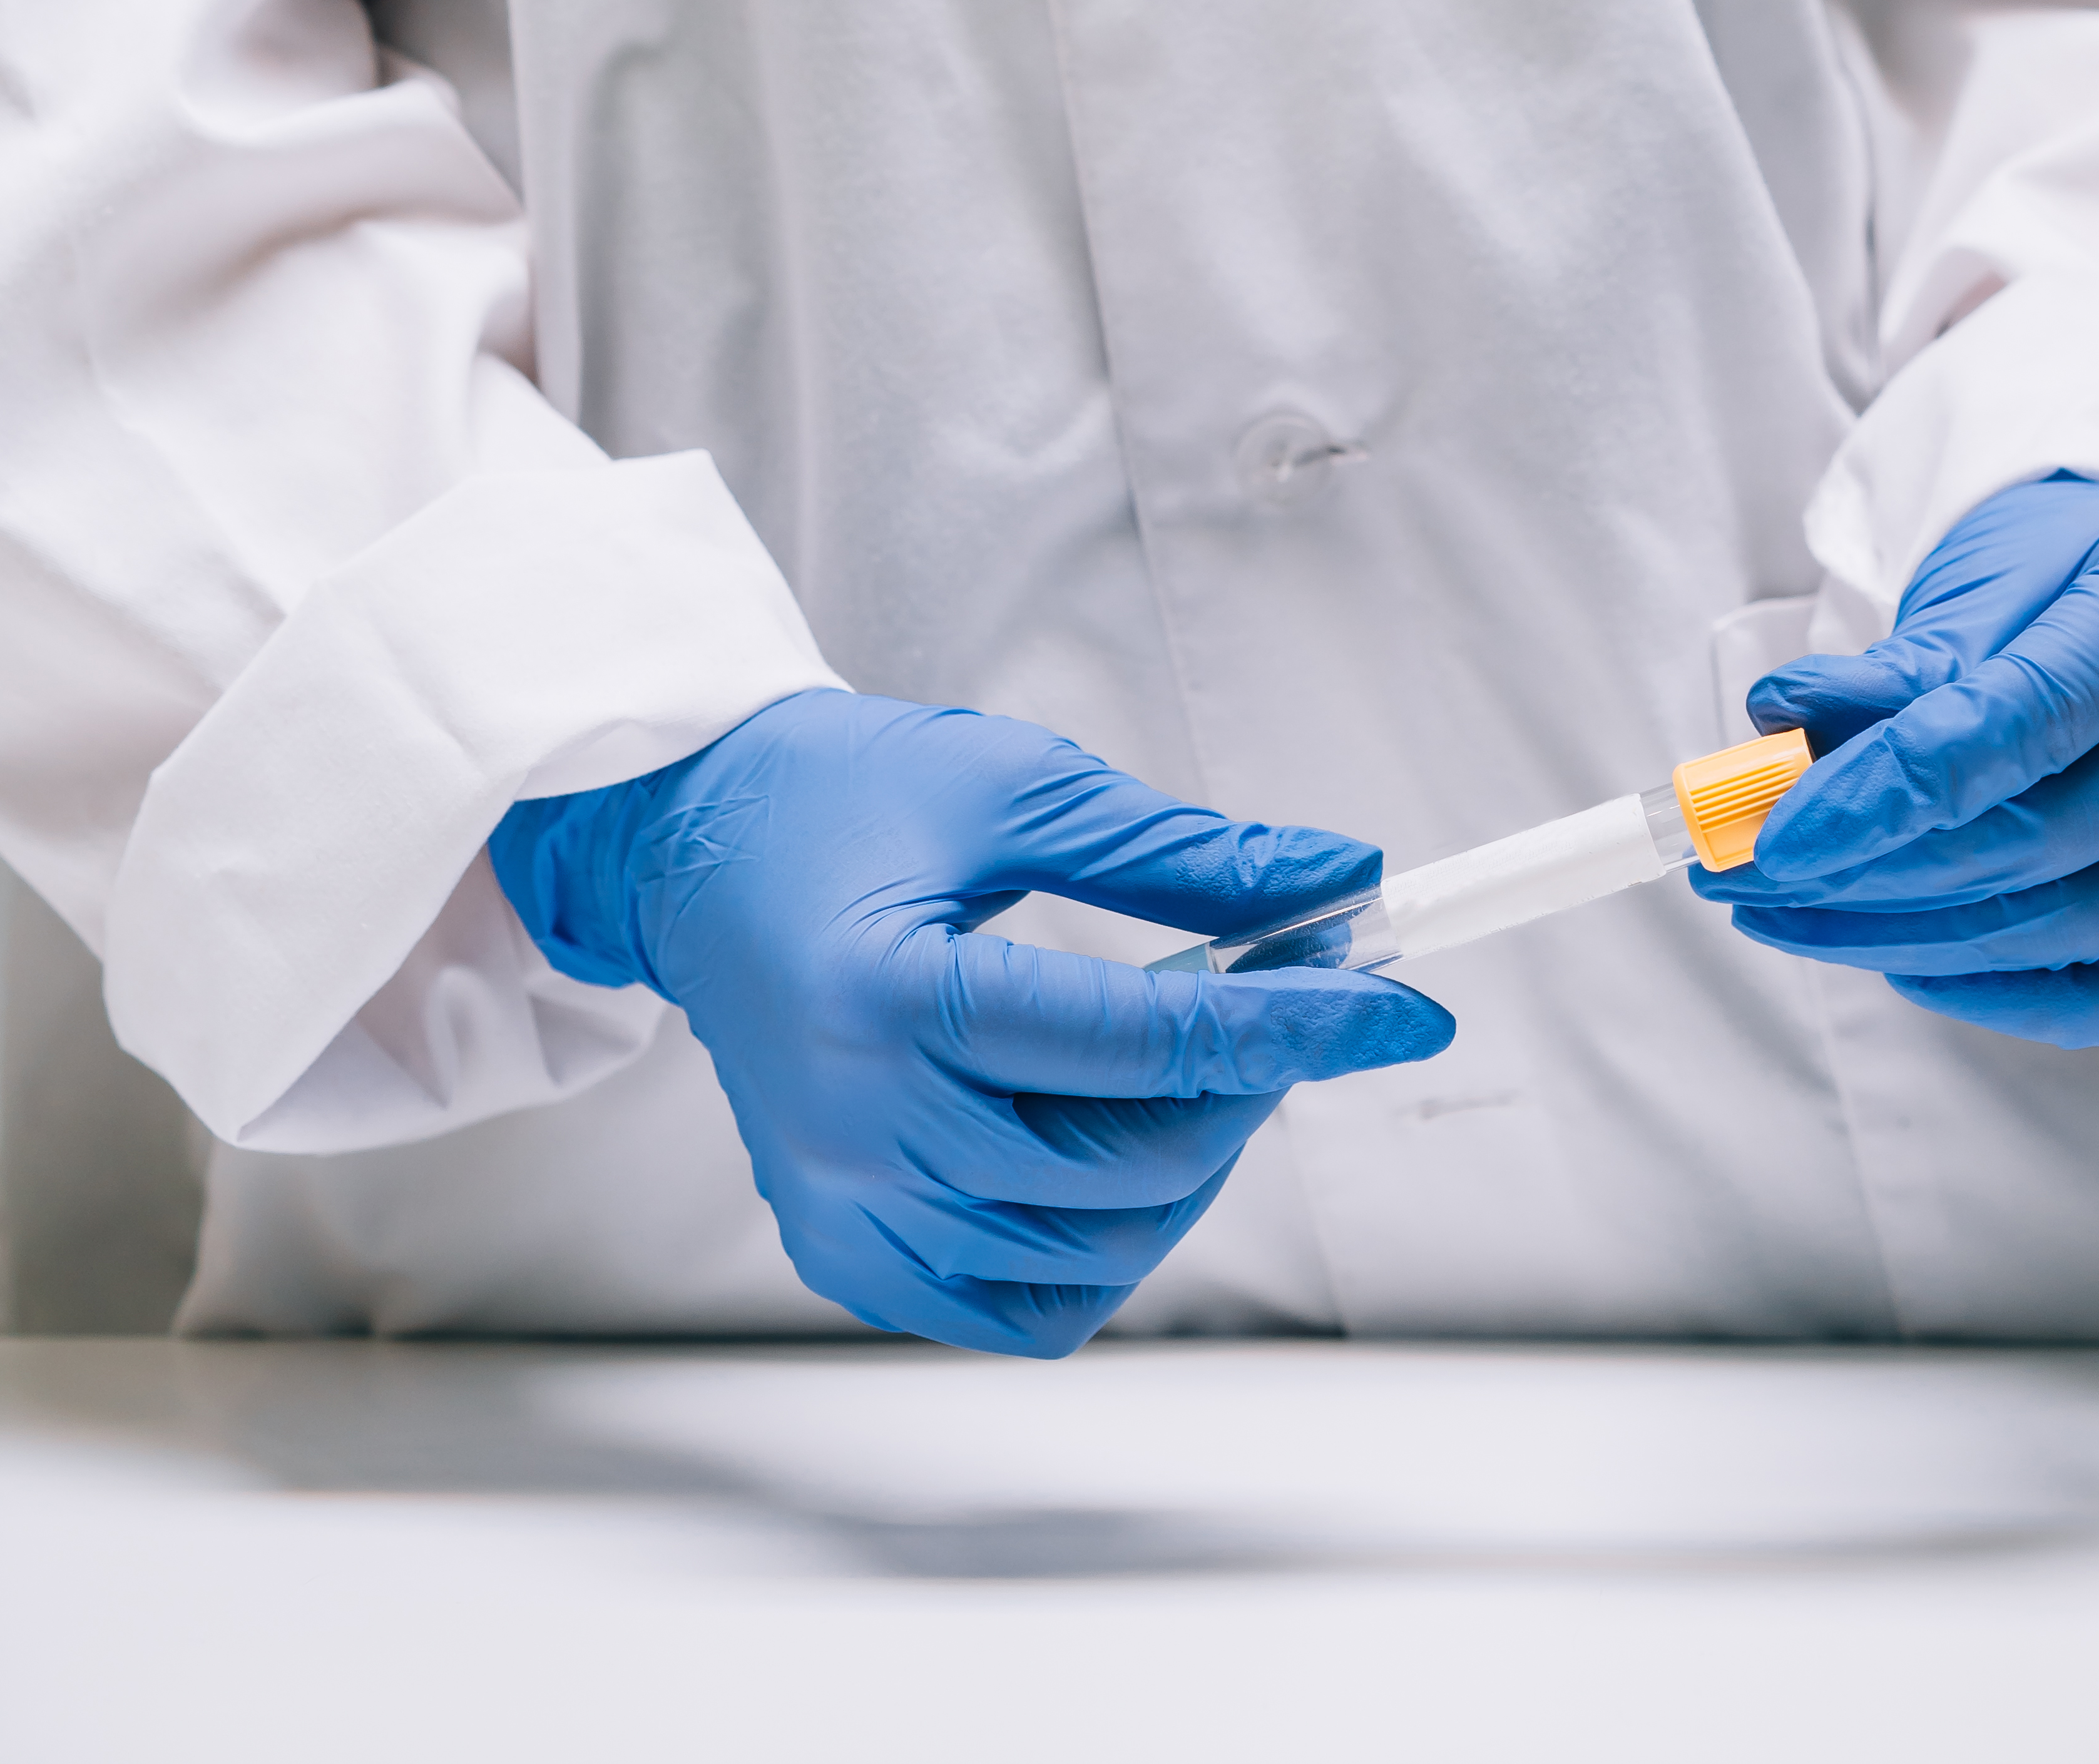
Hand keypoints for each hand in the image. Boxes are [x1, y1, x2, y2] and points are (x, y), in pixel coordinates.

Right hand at [491, 691, 1452, 1355]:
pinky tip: (1107, 1158)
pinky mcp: (843, 1250)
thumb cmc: (842, 801)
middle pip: (1131, 1158)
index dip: (1298, 1025)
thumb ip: (1185, 856)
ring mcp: (845, 1206)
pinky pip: (1022, 1308)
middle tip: (1289, 1005)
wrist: (693, 855)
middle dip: (1251, 1083)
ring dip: (1191, 1165)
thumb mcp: (1018, 790)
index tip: (1405, 1009)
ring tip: (1190, 1067)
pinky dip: (1103, 1250)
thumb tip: (1338, 884)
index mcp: (889, 993)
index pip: (1143, 1040)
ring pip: (1097, 1247)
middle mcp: (856, 1123)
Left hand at [1691, 475, 2098, 1046]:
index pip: (2026, 719)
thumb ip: (1895, 666)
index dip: (1887, 793)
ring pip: (2090, 922)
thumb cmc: (2068, 580)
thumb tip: (1781, 719)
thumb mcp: (1981, 581)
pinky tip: (1914, 970)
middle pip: (2053, 840)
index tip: (1771, 842)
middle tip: (1748, 886)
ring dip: (1917, 940)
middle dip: (1875, 879)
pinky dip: (2024, 998)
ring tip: (1795, 922)